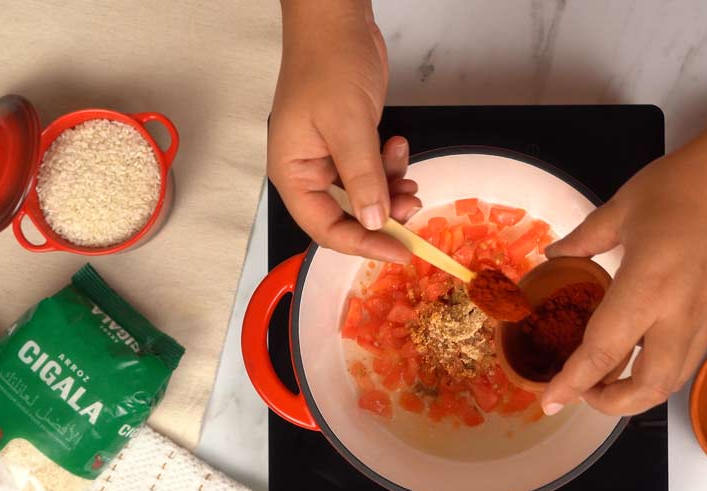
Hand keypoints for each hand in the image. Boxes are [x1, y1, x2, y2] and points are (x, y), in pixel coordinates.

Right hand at [267, 1, 417, 261]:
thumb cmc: (328, 66)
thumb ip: (362, 178)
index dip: (361, 245)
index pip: (324, 228)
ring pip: (366, 195)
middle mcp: (309, 171)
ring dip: (392, 193)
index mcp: (293, 173)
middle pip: (347, 216)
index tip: (398, 252)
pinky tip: (400, 147)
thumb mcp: (347, 125)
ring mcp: (331, 157)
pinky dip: (391, 168)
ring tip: (412, 179)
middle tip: (413, 209)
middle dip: (382, 216)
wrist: (337, 22)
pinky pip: (374, 172)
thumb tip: (372, 222)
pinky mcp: (351, 144)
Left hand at [541, 132, 706, 415]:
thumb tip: (554, 255)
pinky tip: (646, 347)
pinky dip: (664, 365)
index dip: (572, 383)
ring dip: (640, 390)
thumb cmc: (687, 182)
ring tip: (611, 376)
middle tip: (585, 389)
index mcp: (647, 286)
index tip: (551, 400)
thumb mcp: (622, 207)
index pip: (603, 353)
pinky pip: (692, 353)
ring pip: (675, 377)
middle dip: (612, 403)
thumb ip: (584, 240)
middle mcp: (681, 313)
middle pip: (648, 387)